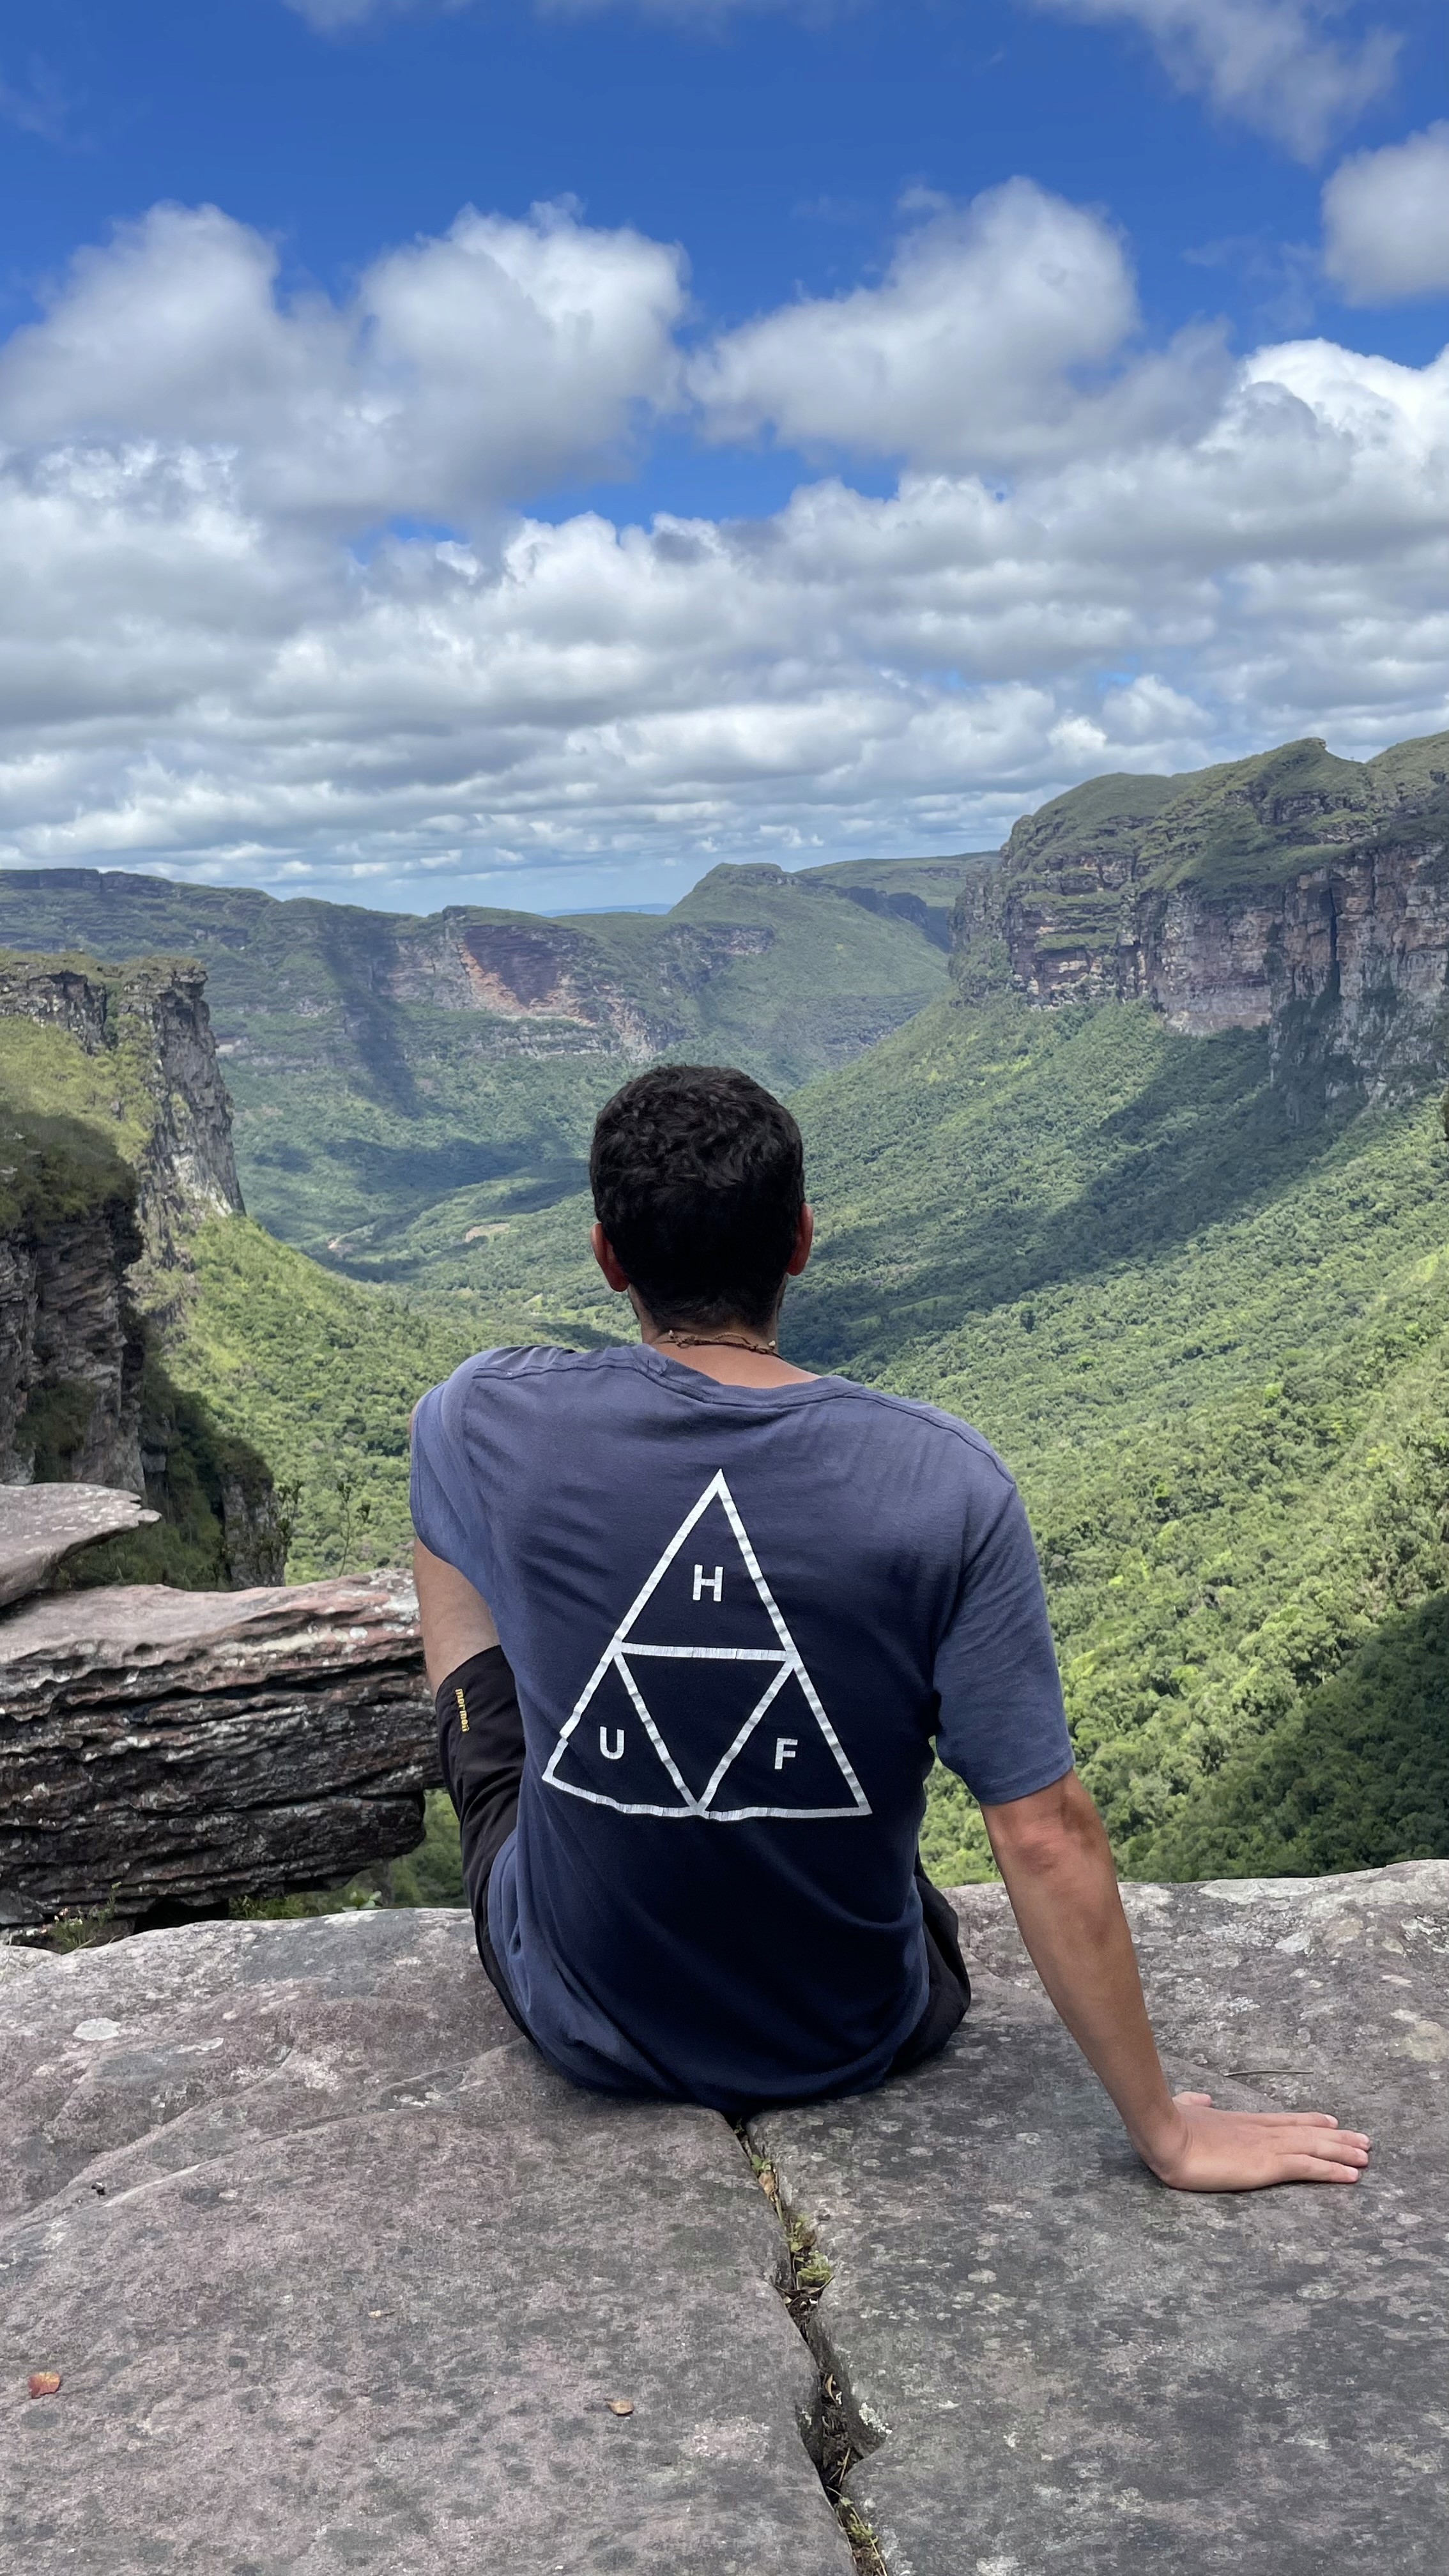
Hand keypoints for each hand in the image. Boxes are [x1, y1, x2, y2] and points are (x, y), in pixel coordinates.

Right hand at [1141, 2091, 1371, 2191]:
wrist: (1166, 2134)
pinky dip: (1333, 2171)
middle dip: (1339, 2137)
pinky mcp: (1268, 2165)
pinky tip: (1352, 2176)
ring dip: (1344, 2152)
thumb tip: (1202, 2099)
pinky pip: (1309, 2167)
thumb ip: (1196, 2105)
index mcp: (1243, 2121)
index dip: (1312, 2121)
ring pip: (1316, 2147)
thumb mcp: (1185, 2110)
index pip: (1286, 2119)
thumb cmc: (1170, 2124)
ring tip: (1366, 2157)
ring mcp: (1267, 2146)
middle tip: (1364, 2141)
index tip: (1332, 2121)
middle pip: (1309, 2132)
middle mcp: (1262, 2130)